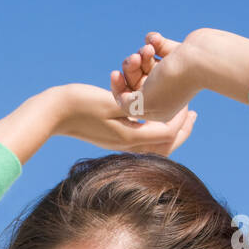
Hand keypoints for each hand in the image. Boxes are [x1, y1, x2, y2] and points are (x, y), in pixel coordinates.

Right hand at [54, 83, 196, 155]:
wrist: (54, 113)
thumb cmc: (81, 104)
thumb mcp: (112, 103)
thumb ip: (138, 109)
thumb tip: (164, 114)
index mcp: (130, 137)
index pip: (168, 134)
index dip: (182, 119)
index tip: (189, 103)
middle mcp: (127, 144)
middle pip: (164, 145)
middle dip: (182, 130)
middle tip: (194, 115)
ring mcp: (119, 144)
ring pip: (154, 144)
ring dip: (169, 130)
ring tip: (180, 116)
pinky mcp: (112, 138)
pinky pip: (141, 139)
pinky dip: (153, 130)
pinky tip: (153, 116)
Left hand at [110, 32, 204, 122]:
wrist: (202, 59)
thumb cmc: (172, 82)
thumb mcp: (143, 102)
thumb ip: (127, 105)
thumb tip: (122, 97)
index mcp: (157, 109)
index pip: (129, 100)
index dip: (118, 87)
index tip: (115, 74)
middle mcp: (164, 92)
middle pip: (136, 79)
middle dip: (131, 67)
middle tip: (134, 59)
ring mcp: (172, 72)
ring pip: (145, 62)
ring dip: (142, 54)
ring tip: (147, 49)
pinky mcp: (178, 55)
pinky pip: (157, 46)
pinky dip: (153, 41)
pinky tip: (155, 40)